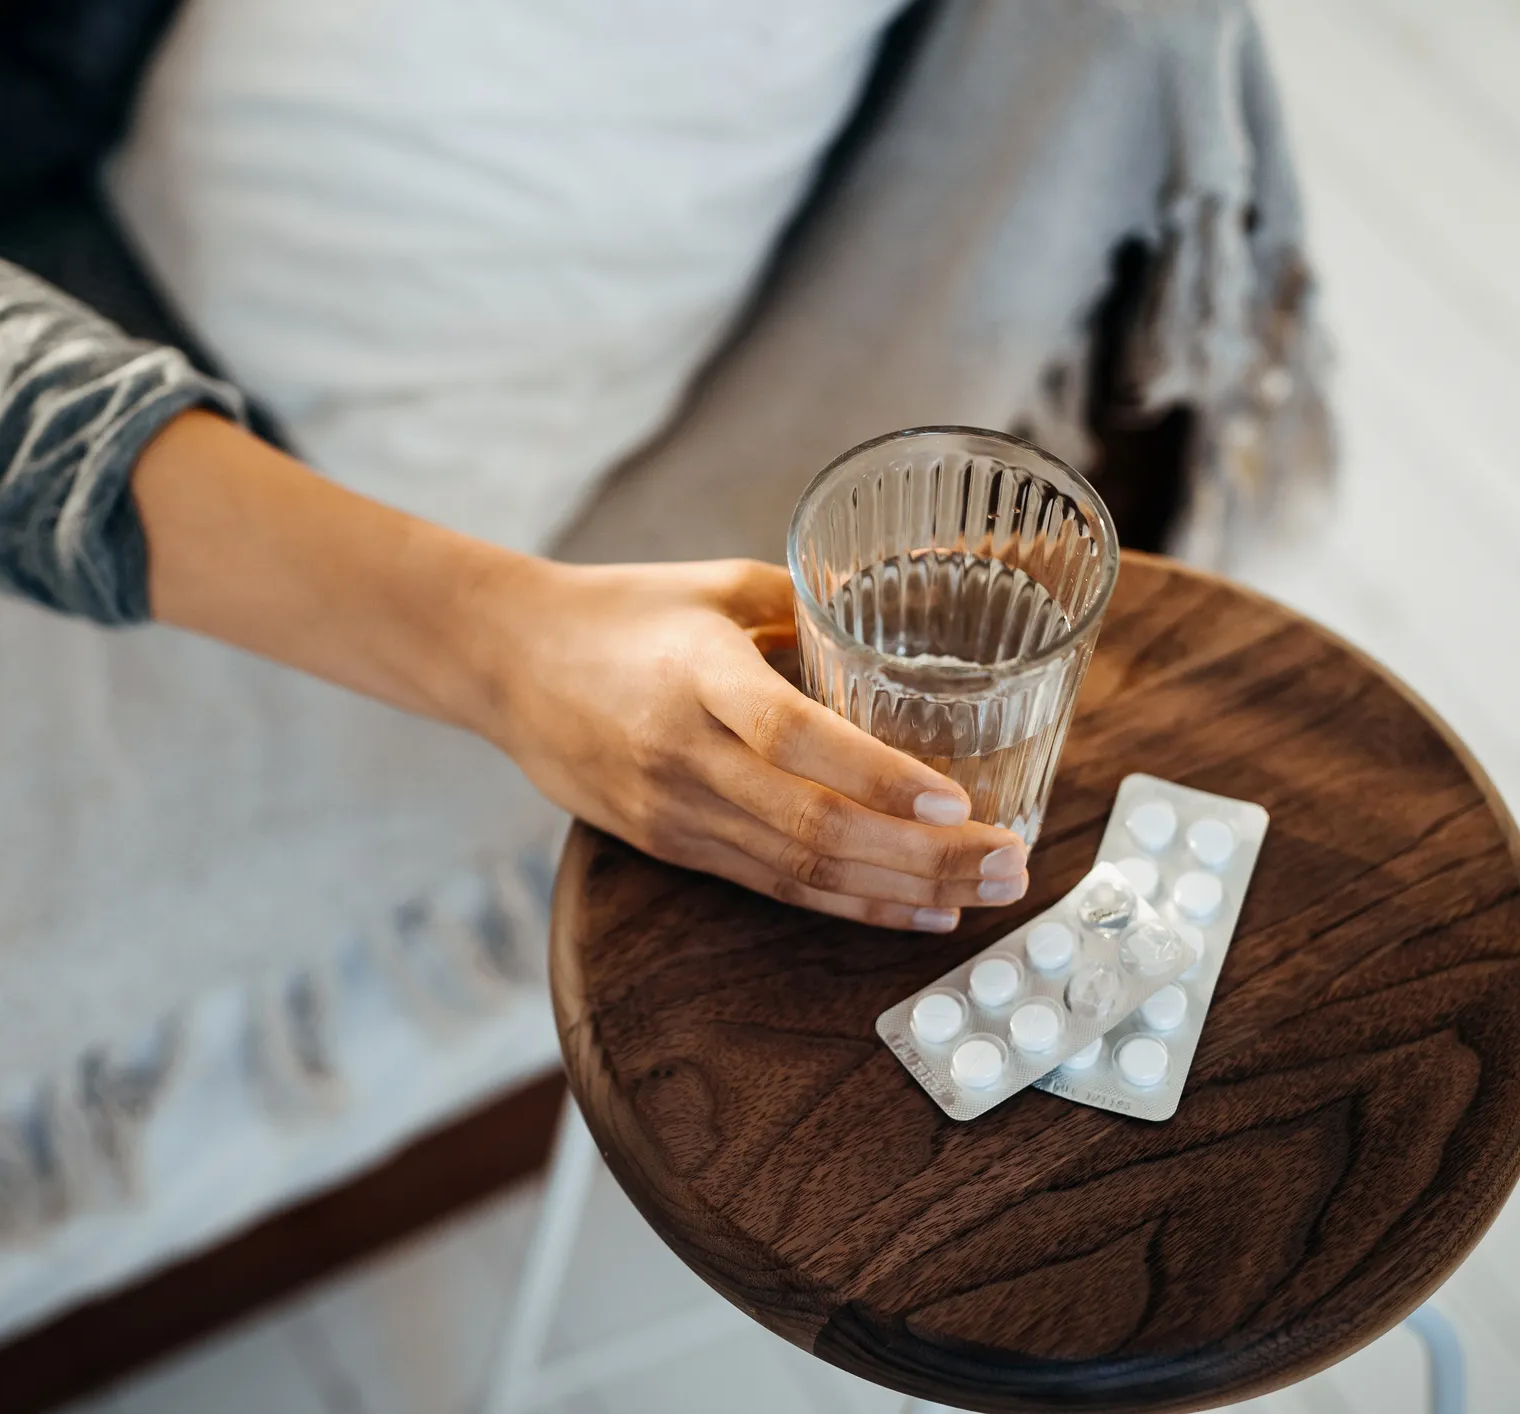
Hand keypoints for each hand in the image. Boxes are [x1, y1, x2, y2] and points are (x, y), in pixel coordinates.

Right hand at [480, 558, 1030, 930]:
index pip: (792, 736)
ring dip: (903, 891)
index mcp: (698, 674)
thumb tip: (907, 624)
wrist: (506, 662)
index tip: (956, 800)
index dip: (876, 778)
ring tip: (987, 892)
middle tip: (1012, 860)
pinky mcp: (670, 845)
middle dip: (924, 856)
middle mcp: (684, 754)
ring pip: (800, 872)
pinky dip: (852, 905)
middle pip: (812, 827)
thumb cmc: (623, 610)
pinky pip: (774, 887)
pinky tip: (918, 910)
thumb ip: (811, 607)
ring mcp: (674, 811)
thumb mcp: (718, 585)